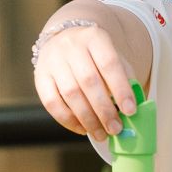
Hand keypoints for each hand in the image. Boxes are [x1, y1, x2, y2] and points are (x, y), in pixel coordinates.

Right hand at [34, 12, 138, 139]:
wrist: (66, 40)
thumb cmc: (97, 56)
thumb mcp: (114, 58)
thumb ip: (125, 80)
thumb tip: (131, 112)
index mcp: (94, 37)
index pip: (109, 63)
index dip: (121, 89)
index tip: (131, 111)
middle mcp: (70, 45)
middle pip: (89, 81)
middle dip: (104, 110)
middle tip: (116, 129)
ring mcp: (52, 60)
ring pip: (70, 94)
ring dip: (88, 119)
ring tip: (102, 134)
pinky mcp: (40, 76)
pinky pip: (52, 102)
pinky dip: (68, 120)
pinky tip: (83, 129)